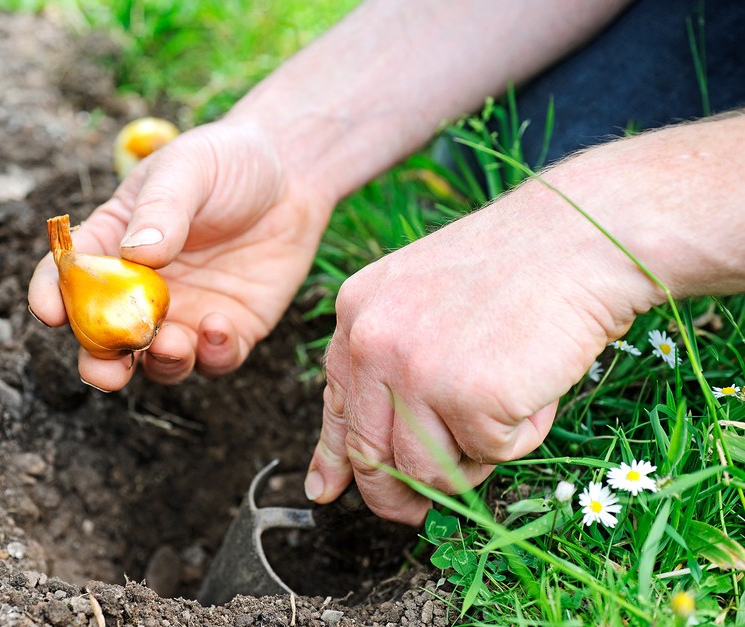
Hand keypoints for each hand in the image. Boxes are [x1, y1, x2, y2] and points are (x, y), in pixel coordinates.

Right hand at [28, 119, 332, 389]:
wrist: (291, 177)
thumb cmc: (225, 162)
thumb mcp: (188, 169)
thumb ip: (162, 209)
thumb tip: (137, 254)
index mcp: (112, 245)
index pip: (66, 275)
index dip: (50, 295)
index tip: (49, 311)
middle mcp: (140, 291)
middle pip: (105, 339)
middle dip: (100, 362)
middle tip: (105, 369)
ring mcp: (184, 314)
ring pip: (158, 361)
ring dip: (160, 362)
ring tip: (171, 342)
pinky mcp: (229, 330)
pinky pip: (214, 359)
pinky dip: (212, 355)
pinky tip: (219, 328)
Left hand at [304, 174, 661, 524]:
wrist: (581, 237)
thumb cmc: (516, 269)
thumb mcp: (426, 300)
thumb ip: (391, 364)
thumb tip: (365, 450)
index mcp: (357, 313)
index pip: (335, 405)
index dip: (335, 458)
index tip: (329, 490)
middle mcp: (372, 342)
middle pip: (371, 456)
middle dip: (396, 495)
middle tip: (418, 513)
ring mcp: (416, 370)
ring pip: (429, 470)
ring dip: (474, 458)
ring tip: (508, 401)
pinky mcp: (468, 396)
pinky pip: (492, 454)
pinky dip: (523, 433)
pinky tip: (535, 380)